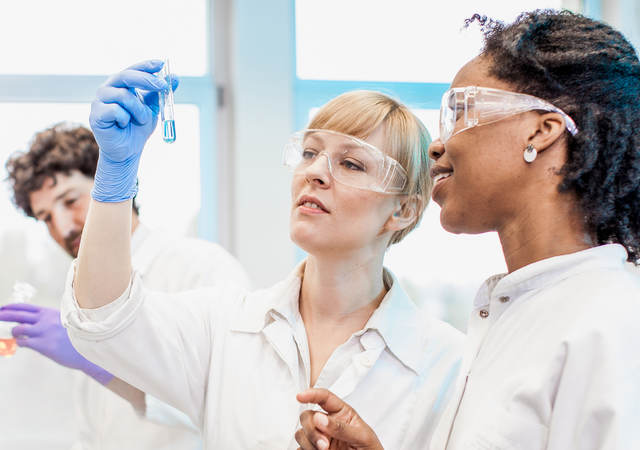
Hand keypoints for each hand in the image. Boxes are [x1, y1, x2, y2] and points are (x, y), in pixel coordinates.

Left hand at [0, 304, 112, 384]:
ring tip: (15, 336)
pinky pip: (23, 342)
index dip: (11, 307)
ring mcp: (43, 332)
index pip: (25, 307)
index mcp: (50, 313)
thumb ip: (48, 321)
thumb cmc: (77, 336)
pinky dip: (20, 343)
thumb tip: (30, 324)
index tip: (2, 308)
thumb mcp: (64, 322)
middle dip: (3, 315)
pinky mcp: (43, 345)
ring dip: (14, 332)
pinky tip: (23, 344)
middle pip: (17, 315)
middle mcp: (45, 320)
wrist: (89, 347)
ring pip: (18, 329)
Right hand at [89, 59, 177, 201]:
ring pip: (124, 96)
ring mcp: (100, 101)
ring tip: (140, 120)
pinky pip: (115, 111)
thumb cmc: (138, 128)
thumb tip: (175, 76)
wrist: (128, 151)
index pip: (133, 69)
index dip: (147, 65)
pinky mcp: (95, 115)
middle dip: (147, 80)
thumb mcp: (152, 108)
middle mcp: (108, 89)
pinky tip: (123, 125)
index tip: (162, 64)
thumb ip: (160, 93)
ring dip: (139, 110)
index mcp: (121, 85)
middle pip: (126, 76)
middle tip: (162, 86)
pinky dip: (125, 119)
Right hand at [295, 388, 382, 449]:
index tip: (300, 396)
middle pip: (307, 416)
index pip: (324, 398)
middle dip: (311, 430)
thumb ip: (341, 427)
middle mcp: (327, 423)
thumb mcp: (362, 437)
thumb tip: (320, 419)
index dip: (311, 394)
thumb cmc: (370, 449)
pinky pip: (300, 448)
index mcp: (341, 413)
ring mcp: (320, 437)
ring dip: (308, 442)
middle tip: (324, 445)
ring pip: (301, 433)